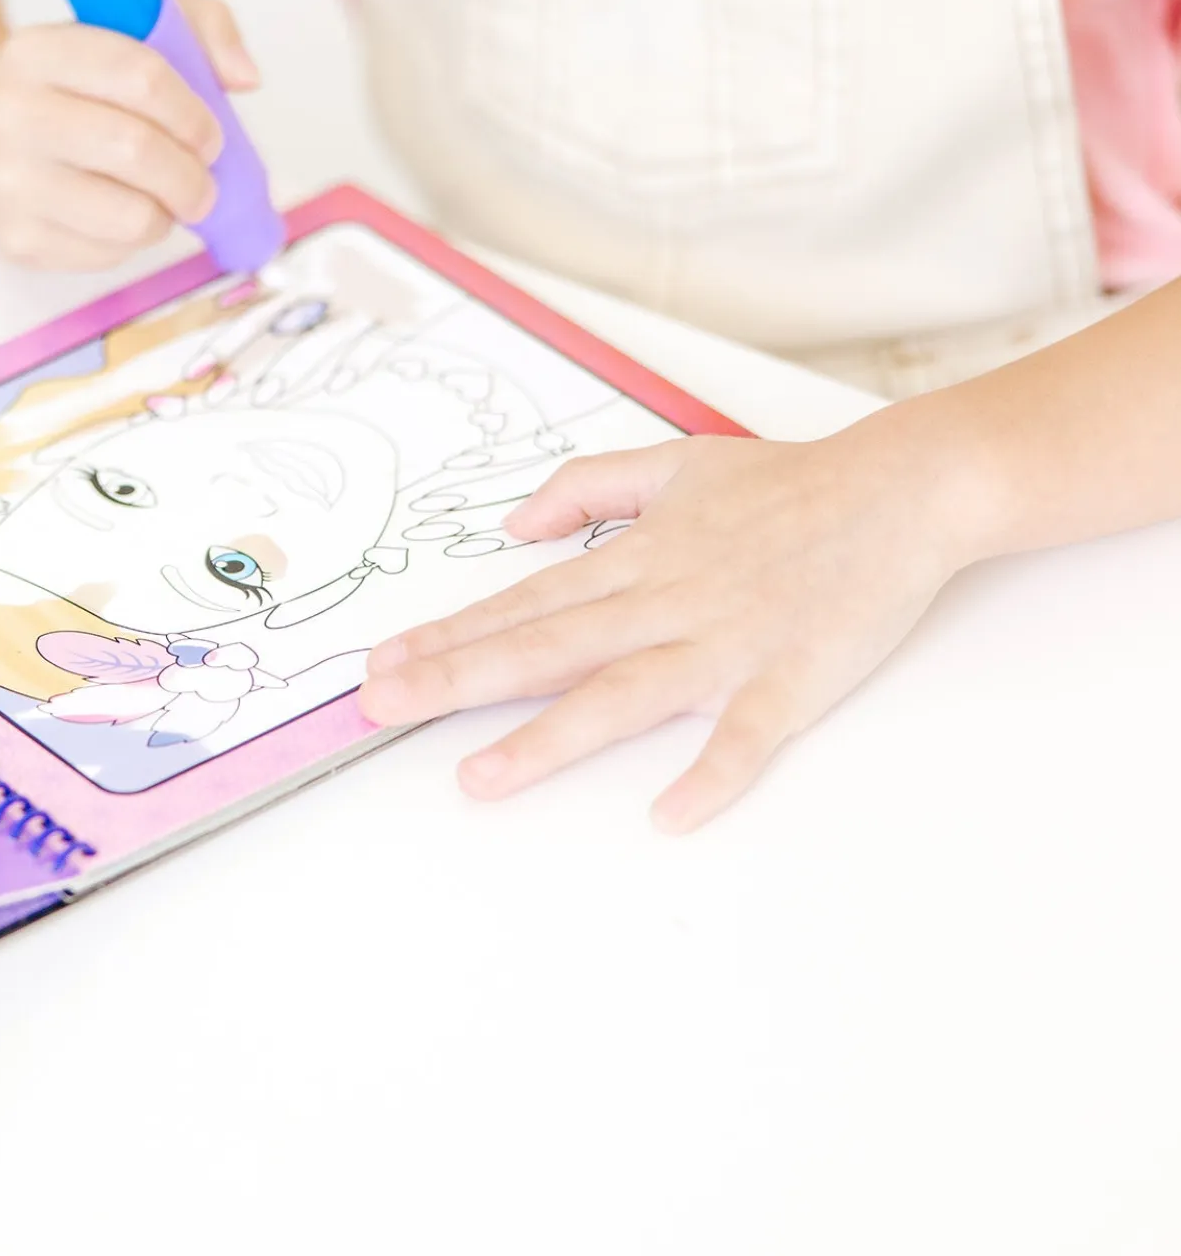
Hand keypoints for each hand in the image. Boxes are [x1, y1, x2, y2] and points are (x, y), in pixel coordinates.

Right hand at [0, 0, 257, 270]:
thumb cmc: (67, 89)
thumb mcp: (122, 31)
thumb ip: (198, 28)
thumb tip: (245, 77)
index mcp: (39, 50)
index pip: (140, 75)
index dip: (193, 112)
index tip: (210, 135)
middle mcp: (12, 112)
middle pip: (138, 150)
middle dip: (192, 175)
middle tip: (203, 182)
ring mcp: (8, 181)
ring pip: (131, 215)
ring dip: (167, 213)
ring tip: (162, 199)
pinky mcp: (15, 239)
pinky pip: (108, 254)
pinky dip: (132, 241)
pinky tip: (116, 215)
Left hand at [358, 422, 983, 831]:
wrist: (898, 489)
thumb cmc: (785, 482)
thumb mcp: (671, 462)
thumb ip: (586, 488)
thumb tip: (515, 525)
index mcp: (636, 557)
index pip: (523, 604)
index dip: (449, 635)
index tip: (383, 662)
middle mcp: (665, 602)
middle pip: (545, 648)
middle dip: (456, 681)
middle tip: (379, 711)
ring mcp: (726, 645)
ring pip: (621, 696)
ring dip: (547, 739)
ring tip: (478, 778)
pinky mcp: (791, 680)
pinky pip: (746, 736)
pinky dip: (711, 774)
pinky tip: (669, 815)